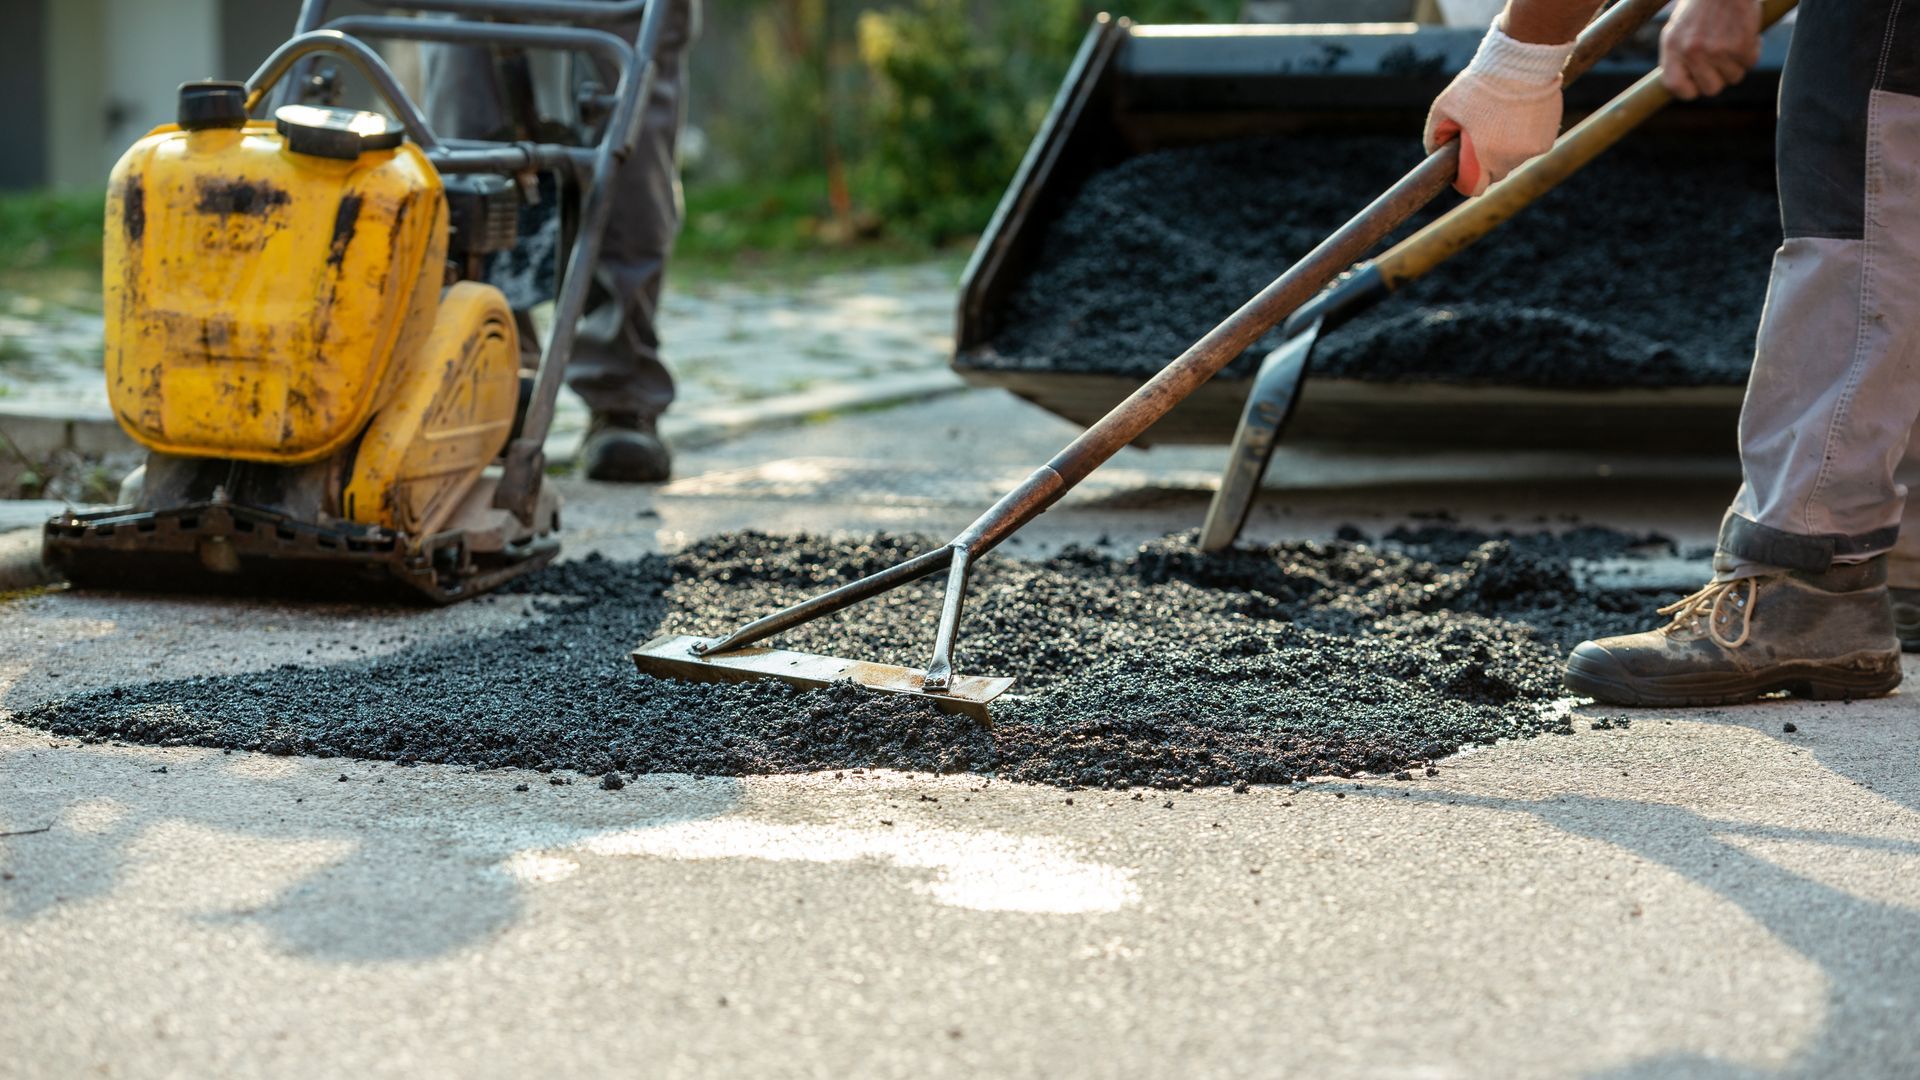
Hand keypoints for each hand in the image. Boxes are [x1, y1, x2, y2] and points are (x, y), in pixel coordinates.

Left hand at [1423, 26, 1574, 196]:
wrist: (1523, 62)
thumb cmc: (1480, 83)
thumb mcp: (1446, 106)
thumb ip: (1435, 134)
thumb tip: (1434, 152)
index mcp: (1484, 156)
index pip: (1474, 187)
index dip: (1465, 179)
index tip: (1463, 166)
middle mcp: (1510, 159)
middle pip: (1495, 173)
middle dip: (1485, 161)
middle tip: (1482, 136)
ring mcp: (1531, 150)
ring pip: (1513, 160)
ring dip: (1506, 149)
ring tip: (1501, 120)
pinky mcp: (1547, 140)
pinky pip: (1530, 147)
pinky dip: (1524, 138)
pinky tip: (1518, 116)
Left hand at [1661, 0, 1762, 99]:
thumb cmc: (1701, 4)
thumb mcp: (1677, 29)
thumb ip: (1677, 58)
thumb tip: (1683, 87)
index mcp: (1673, 47)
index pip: (1676, 87)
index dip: (1690, 90)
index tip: (1698, 83)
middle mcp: (1692, 51)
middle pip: (1710, 89)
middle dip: (1719, 78)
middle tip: (1721, 61)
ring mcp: (1717, 50)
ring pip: (1733, 77)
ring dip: (1736, 63)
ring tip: (1732, 41)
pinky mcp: (1741, 44)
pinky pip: (1750, 63)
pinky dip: (1751, 51)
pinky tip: (1745, 34)